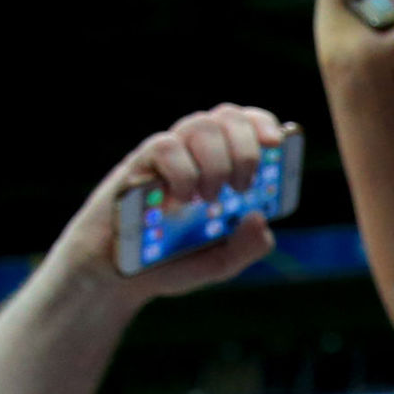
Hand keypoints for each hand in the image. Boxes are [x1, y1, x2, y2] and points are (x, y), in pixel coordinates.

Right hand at [49, 104, 293, 298]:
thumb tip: (261, 219)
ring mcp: (165, 157)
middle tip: (243, 185)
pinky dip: (183, 173)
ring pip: (200, 126)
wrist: (116, 277)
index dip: (263, 124)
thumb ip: (247, 247)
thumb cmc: (167, 263)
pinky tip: (179, 200)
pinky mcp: (137, 165)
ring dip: (217, 162)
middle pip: (226, 116)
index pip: (244, 125)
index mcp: (218, 167)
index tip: (277, 143)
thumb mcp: (219, 263)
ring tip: (209, 199)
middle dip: (246, 147)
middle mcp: (193, 154)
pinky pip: (166, 147)